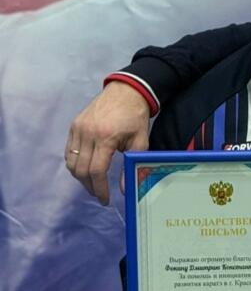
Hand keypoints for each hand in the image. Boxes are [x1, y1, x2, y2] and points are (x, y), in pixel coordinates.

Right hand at [65, 84, 150, 205]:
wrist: (126, 91)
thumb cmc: (135, 116)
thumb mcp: (140, 141)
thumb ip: (131, 164)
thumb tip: (123, 188)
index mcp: (105, 137)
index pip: (96, 171)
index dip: (100, 189)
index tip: (105, 199)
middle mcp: (87, 133)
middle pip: (81, 169)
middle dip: (90, 186)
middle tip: (99, 195)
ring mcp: (78, 128)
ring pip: (72, 162)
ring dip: (81, 177)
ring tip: (93, 184)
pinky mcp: (74, 125)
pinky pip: (69, 151)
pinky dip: (74, 164)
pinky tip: (85, 169)